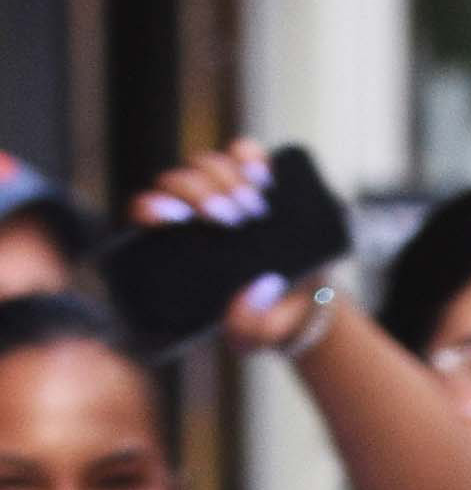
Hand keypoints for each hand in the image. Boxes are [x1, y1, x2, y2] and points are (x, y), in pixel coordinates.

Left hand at [124, 142, 331, 351]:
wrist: (304, 303)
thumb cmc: (267, 318)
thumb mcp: (257, 335)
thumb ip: (247, 329)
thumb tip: (243, 301)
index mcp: (179, 249)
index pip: (147, 213)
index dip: (153, 207)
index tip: (177, 217)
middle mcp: (194, 215)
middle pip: (177, 182)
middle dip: (201, 193)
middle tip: (232, 219)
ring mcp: (223, 193)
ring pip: (206, 164)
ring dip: (227, 178)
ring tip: (256, 209)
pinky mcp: (253, 181)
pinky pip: (243, 153)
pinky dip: (250, 157)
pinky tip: (264, 175)